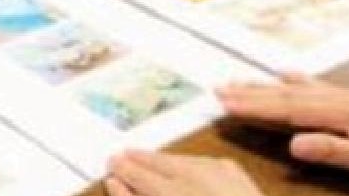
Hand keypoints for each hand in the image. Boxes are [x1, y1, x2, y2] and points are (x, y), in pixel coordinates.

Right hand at [106, 151, 264, 195]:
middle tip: (124, 156)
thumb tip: (114, 182)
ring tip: (149, 161)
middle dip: (141, 159)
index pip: (139, 174)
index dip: (124, 168)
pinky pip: (206, 162)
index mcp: (171, 193)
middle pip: (160, 162)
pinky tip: (185, 168)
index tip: (112, 162)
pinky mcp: (236, 174)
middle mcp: (194, 176)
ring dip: (165, 161)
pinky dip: (191, 164)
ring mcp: (218, 172)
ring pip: (183, 159)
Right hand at [217, 75, 348, 182]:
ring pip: (297, 88)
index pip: (287, 109)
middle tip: (219, 88)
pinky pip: (314, 85)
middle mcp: (338, 97)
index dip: (255, 105)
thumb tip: (293, 144)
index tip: (225, 102)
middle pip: (286, 94)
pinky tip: (285, 75)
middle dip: (251, 92)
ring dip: (266, 85)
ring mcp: (345, 95)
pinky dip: (294, 80)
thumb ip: (332, 149)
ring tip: (239, 80)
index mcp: (339, 112)